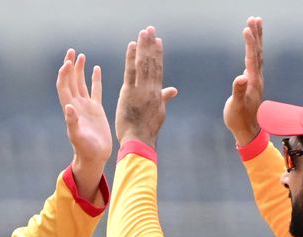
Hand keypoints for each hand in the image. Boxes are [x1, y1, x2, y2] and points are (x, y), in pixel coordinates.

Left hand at [56, 49, 111, 202]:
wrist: (94, 157)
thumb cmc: (85, 149)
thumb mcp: (78, 137)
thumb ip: (72, 122)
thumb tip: (68, 107)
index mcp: (71, 110)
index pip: (64, 87)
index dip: (64, 75)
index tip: (67, 62)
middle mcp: (76, 105)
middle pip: (70, 81)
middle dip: (70, 66)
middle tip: (71, 51)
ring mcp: (86, 107)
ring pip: (81, 83)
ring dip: (79, 70)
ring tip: (80, 56)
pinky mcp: (96, 110)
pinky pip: (95, 91)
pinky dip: (95, 79)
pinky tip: (96, 69)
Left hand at [115, 26, 177, 149]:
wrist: (140, 141)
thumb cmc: (147, 130)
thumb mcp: (159, 113)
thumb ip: (164, 98)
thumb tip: (174, 90)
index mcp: (157, 93)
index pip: (158, 69)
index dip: (158, 54)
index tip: (158, 40)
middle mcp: (151, 89)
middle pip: (152, 63)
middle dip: (151, 45)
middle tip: (150, 29)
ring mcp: (141, 90)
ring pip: (143, 64)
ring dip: (144, 46)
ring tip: (144, 32)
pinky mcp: (129, 93)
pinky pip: (131, 72)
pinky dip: (132, 58)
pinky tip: (132, 45)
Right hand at [223, 16, 263, 146]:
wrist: (248, 131)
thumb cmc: (239, 120)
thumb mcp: (236, 106)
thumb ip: (238, 92)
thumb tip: (240, 78)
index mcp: (252, 82)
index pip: (252, 58)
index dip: (250, 43)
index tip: (247, 28)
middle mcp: (257, 78)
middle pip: (258, 52)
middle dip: (256, 35)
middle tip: (255, 18)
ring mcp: (256, 80)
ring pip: (258, 55)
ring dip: (257, 40)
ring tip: (255, 25)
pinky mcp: (253, 83)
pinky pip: (255, 61)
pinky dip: (254, 50)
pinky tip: (252, 47)